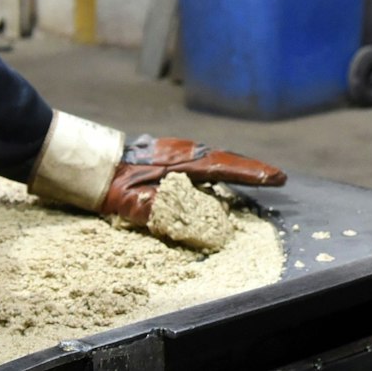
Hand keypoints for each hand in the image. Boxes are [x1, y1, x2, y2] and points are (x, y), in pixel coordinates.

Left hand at [98, 135, 285, 226]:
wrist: (93, 164)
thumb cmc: (112, 184)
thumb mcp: (130, 201)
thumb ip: (154, 208)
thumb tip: (178, 220)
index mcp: (180, 162)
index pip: (223, 167)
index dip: (251, 173)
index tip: (276, 177)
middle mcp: (183, 152)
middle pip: (225, 158)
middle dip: (252, 168)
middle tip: (278, 176)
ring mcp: (177, 150)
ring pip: (216, 157)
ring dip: (238, 166)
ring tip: (259, 175)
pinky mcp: (171, 154)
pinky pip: (204, 159)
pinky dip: (221, 165)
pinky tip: (225, 174)